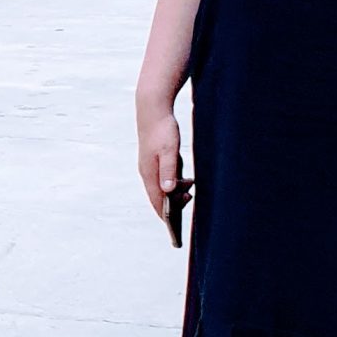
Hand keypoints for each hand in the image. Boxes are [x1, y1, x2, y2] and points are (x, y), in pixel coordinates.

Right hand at [137, 107, 181, 225]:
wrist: (152, 109)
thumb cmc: (162, 129)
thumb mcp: (169, 151)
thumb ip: (169, 171)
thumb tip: (168, 191)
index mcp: (149, 173)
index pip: (156, 201)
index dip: (165, 215)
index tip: (174, 226)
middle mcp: (147, 173)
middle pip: (159, 196)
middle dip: (173, 204)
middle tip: (189, 199)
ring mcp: (150, 167)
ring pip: (162, 188)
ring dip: (175, 192)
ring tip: (189, 188)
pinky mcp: (155, 161)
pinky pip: (164, 179)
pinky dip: (174, 183)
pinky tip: (186, 179)